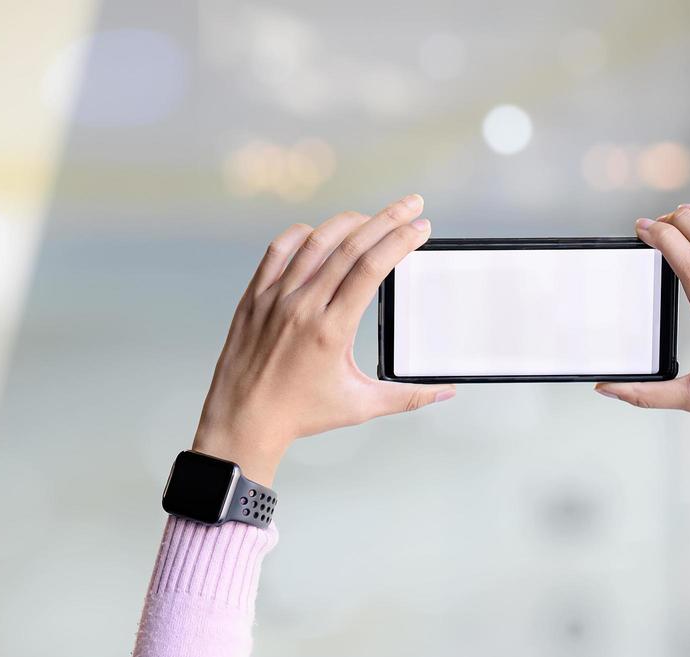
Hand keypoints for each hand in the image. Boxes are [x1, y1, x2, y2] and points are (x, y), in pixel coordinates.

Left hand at [193, 195, 454, 485]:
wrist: (243, 420)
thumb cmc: (301, 415)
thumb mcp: (360, 407)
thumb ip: (408, 397)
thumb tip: (446, 393)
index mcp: (331, 330)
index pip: (372, 268)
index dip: (400, 240)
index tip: (421, 227)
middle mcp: (303, 307)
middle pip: (351, 246)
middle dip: (387, 219)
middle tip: (412, 205)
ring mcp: (275, 298)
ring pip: (316, 242)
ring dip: (349, 222)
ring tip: (373, 216)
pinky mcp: (254, 297)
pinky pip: (279, 251)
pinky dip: (302, 234)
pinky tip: (320, 232)